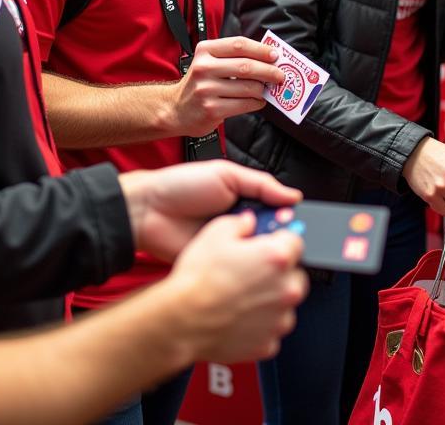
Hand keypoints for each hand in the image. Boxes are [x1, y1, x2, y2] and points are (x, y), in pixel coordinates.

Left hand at [119, 160, 301, 261]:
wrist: (148, 210)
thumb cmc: (181, 186)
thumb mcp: (225, 174)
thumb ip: (261, 183)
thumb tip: (293, 195)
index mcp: (245, 200)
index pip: (278, 212)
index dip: (289, 218)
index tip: (296, 222)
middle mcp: (240, 224)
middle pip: (272, 235)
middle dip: (278, 235)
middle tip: (277, 233)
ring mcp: (230, 246)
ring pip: (259, 254)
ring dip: (263, 251)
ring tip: (260, 244)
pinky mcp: (220, 265)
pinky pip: (240, 270)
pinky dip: (247, 268)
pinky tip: (249, 261)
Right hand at [165, 211, 306, 364]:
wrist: (184, 320)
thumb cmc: (199, 280)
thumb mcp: (214, 232)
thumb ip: (239, 223)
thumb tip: (248, 223)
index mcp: (276, 258)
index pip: (296, 240)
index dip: (279, 238)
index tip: (270, 241)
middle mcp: (286, 290)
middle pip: (294, 273)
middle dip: (277, 270)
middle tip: (251, 268)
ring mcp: (279, 320)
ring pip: (284, 303)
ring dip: (270, 296)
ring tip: (241, 293)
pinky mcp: (268, 343)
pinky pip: (271, 327)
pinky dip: (260, 322)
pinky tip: (239, 313)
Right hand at [169, 36, 279, 135]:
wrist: (176, 109)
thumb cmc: (199, 84)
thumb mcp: (208, 62)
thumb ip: (233, 58)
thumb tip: (266, 58)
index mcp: (205, 51)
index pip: (238, 45)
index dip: (260, 49)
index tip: (275, 55)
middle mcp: (204, 68)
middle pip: (246, 66)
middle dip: (269, 71)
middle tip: (280, 75)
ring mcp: (207, 89)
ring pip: (248, 87)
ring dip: (263, 90)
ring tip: (266, 90)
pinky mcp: (212, 109)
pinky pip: (244, 104)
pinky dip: (256, 103)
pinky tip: (256, 101)